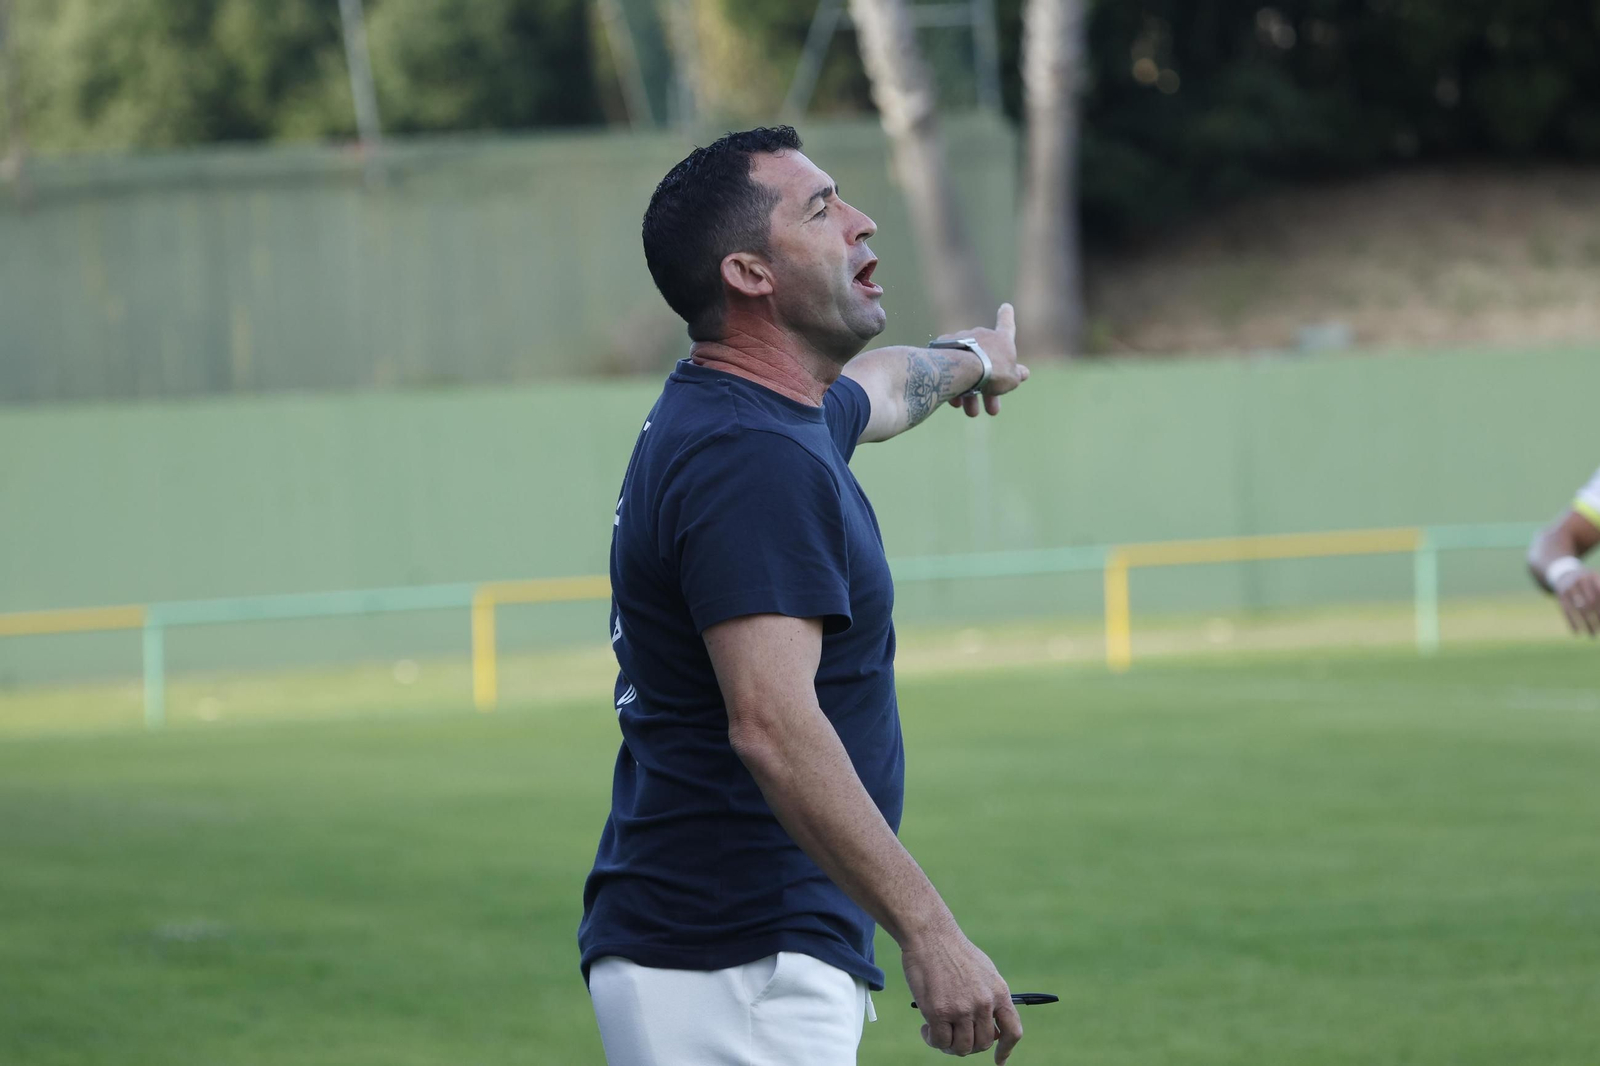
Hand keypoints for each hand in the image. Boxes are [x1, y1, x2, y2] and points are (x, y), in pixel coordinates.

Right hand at [901, 923, 1023, 1061]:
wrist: (930, 935)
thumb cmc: (953, 952)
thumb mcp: (983, 972)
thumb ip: (990, 998)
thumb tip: (992, 1027)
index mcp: (999, 992)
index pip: (1013, 1031)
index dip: (1006, 1049)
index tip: (1000, 1060)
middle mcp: (983, 1003)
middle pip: (983, 1044)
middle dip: (970, 1045)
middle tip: (955, 1036)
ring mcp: (961, 1009)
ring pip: (961, 1047)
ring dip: (949, 1045)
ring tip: (938, 1032)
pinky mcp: (938, 1012)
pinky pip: (939, 1041)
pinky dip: (932, 1040)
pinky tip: (926, 1029)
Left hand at [935, 303, 1029, 418]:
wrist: (963, 368)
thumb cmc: (993, 371)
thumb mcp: (1011, 378)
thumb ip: (1016, 374)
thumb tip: (1024, 373)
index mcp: (1000, 339)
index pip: (1007, 323)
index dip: (1007, 315)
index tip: (1005, 306)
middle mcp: (980, 335)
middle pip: (986, 360)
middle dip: (989, 388)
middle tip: (991, 410)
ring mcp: (960, 340)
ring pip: (967, 368)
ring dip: (970, 393)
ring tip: (970, 411)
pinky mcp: (942, 349)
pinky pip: (952, 368)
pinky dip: (954, 383)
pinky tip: (953, 400)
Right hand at [1554, 567, 1599, 634]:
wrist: (1562, 573)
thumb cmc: (1586, 582)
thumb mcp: (1596, 581)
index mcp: (1593, 576)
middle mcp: (1580, 580)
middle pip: (1592, 602)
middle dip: (1598, 618)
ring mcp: (1569, 587)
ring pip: (1580, 609)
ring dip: (1587, 624)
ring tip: (1592, 635)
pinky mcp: (1560, 595)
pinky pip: (1566, 611)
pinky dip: (1572, 622)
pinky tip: (1577, 632)